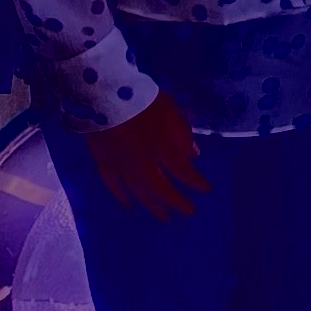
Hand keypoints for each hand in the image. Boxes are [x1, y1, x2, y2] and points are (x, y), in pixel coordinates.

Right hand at [88, 90, 205, 218]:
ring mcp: (121, 165)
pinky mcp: (102, 163)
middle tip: (188, 212)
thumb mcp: (170, 110)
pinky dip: (121, 196)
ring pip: (139, 191)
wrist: (104, 95)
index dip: (197, 183)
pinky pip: (112, 185)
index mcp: (162, 148)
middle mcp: (143, 163)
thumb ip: (183, 134)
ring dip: (153, 205)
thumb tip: (193, 157)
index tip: (207, 191)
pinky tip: (128, 205)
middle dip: (177, 202)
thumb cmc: (141, 99)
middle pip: (162, 188)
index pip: (184, 172)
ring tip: (163, 216)